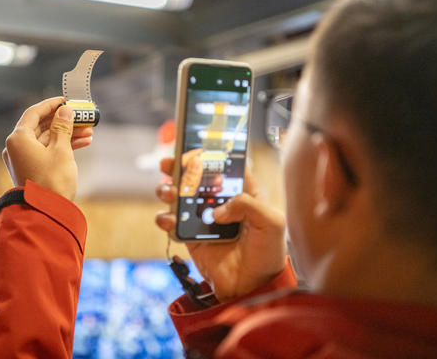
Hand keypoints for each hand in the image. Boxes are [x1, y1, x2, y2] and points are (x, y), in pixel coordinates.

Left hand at [2, 97, 93, 200]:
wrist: (46, 212)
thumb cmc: (52, 180)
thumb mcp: (61, 150)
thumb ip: (63, 127)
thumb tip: (65, 111)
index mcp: (18, 138)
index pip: (34, 113)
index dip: (51, 105)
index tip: (66, 100)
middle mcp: (16, 147)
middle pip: (42, 126)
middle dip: (64, 121)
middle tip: (82, 117)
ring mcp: (23, 159)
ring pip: (47, 139)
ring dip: (67, 134)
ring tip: (88, 132)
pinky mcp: (31, 169)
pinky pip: (47, 151)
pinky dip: (62, 146)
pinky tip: (82, 143)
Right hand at [156, 158, 285, 301]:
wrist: (252, 288)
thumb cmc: (268, 253)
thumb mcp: (271, 222)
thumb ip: (248, 204)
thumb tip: (217, 210)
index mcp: (243, 193)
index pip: (225, 166)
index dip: (211, 154)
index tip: (197, 148)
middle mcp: (221, 202)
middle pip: (197, 177)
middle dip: (180, 167)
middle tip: (170, 163)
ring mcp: (204, 219)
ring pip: (180, 196)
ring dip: (168, 189)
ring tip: (168, 192)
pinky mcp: (191, 237)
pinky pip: (172, 223)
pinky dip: (165, 219)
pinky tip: (167, 219)